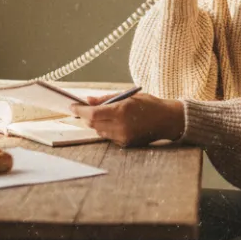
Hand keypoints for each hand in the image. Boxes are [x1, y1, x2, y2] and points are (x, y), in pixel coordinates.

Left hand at [70, 93, 184, 146]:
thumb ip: (106, 99)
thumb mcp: (128, 96)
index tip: (72, 106)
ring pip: (99, 131)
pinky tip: (113, 123)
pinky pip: (109, 137)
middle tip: (84, 109)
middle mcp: (121, 126)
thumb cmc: (149, 104)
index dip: (80, 111)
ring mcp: (124, 137)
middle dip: (87, 117)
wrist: (168, 120)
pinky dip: (106, 129)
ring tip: (102, 115)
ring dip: (96, 124)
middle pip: (93, 124)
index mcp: (121, 110)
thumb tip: (88, 100)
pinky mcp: (126, 144)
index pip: (92, 114)